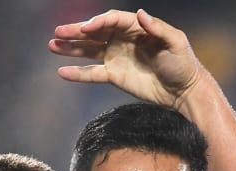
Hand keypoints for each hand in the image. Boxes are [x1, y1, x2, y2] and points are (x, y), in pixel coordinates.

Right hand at [50, 9, 206, 107]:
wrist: (183, 91)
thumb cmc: (183, 63)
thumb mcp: (175, 42)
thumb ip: (158, 28)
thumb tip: (141, 14)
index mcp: (136, 27)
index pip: (111, 20)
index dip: (98, 22)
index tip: (86, 29)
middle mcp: (122, 40)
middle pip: (95, 32)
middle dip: (76, 31)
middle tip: (59, 31)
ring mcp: (117, 57)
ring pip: (89, 50)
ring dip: (71, 48)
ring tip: (52, 44)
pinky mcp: (115, 76)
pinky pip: (93, 74)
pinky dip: (78, 73)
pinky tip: (62, 71)